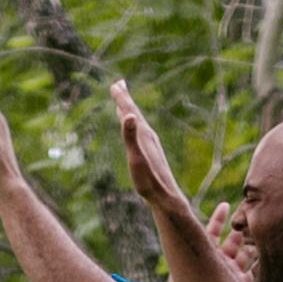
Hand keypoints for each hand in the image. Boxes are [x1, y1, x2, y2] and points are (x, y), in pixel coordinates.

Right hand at [108, 79, 206, 244]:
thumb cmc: (149, 181)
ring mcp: (151, 146)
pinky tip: (134, 130)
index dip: (122, 98)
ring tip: (123, 103)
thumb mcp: (136, 158)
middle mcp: (149, 137)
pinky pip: (140, 133)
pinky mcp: (151, 155)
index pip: (130, 111)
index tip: (115, 84)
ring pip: (138, 123)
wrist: (166, 197)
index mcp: (143, 134)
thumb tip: (128, 115)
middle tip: (119, 84)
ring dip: (130, 111)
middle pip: (135, 113)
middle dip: (126, 99)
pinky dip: (134, 126)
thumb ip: (131, 137)